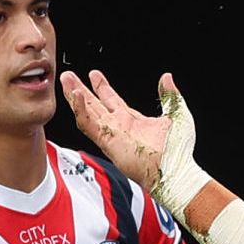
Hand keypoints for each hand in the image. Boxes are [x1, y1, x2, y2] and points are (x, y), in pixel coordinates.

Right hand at [59, 69, 170, 191]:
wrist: (175, 169)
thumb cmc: (178, 149)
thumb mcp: (176, 112)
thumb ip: (169, 94)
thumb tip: (167, 78)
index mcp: (133, 120)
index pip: (112, 100)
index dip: (102, 87)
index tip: (94, 74)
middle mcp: (120, 126)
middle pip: (94, 104)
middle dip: (80, 89)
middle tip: (68, 75)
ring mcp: (112, 134)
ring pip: (87, 113)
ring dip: (75, 96)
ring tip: (66, 80)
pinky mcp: (107, 142)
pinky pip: (88, 124)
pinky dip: (80, 110)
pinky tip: (75, 95)